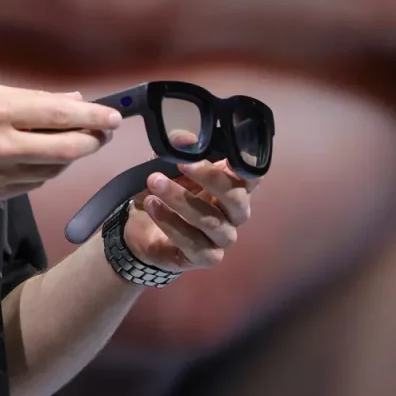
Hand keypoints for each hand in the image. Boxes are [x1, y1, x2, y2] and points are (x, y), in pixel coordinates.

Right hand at [0, 84, 119, 208]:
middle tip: (100, 134)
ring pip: (52, 170)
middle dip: (91, 141)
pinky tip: (39, 160)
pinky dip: (43, 172)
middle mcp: (1, 144)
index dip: (94, 118)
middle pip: (67, 149)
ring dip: (68, 158)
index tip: (115, 118)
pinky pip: (31, 185)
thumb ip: (28, 100)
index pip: (62, 116)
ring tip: (69, 144)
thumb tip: (71, 103)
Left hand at [123, 159, 256, 274]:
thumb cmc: (167, 194)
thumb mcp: (169, 168)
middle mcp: (235, 214)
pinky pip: (192, 242)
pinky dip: (170, 222)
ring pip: (210, 220)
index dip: (243, 164)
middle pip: (236, 198)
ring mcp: (223, 238)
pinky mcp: (206, 257)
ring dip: (180, 199)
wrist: (144, 231)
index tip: (226, 152)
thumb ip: (179, 153)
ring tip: (154, 182)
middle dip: (210, 178)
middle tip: (183, 163)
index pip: (251, 176)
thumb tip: (183, 138)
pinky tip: (151, 206)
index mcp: (233, 187)